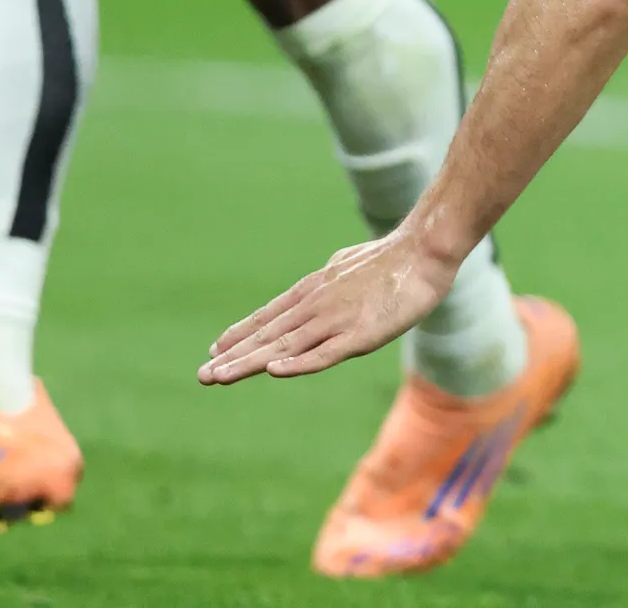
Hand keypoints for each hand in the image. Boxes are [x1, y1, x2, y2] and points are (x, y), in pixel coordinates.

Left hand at [199, 228, 459, 385]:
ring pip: (285, 346)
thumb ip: (331, 279)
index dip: (241, 335)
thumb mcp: (348, 266)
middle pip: (268, 336)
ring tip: (219, 378)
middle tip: (202, 376)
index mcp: (314, 290)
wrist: (425, 250)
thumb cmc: (392, 257)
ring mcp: (336, 320)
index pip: (269, 317)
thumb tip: (321, 279)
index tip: (215, 351)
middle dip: (233, 357)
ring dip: (249, 363)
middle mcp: (317, 305)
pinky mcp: (360, 334)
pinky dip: (296, 363)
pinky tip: (273, 371)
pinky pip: (323, 353)